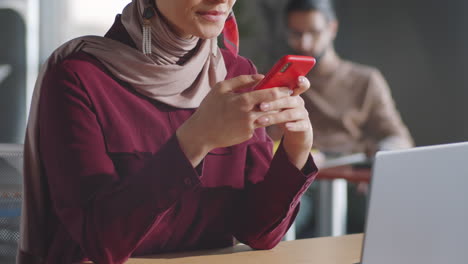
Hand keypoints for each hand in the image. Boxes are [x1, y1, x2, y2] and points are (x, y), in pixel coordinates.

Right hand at [177, 74, 291, 166]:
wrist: (202, 133)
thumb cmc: (209, 108)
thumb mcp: (221, 88)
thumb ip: (242, 80)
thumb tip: (260, 76)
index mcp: (243, 100)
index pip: (270, 94)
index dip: (282, 90)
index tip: (288, 88)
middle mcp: (249, 114)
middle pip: (274, 107)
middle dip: (283, 101)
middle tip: (289, 97)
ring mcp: (249, 126)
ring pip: (269, 117)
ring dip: (275, 112)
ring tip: (278, 106)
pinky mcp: (248, 135)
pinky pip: (258, 125)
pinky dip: (259, 120)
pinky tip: (258, 117)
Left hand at [256, 76, 312, 169]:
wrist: (295, 132)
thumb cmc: (281, 112)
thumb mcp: (276, 103)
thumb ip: (270, 95)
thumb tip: (255, 87)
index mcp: (292, 93)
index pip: (301, 84)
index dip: (302, 81)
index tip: (298, 79)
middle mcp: (299, 102)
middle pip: (289, 99)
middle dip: (274, 102)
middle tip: (261, 106)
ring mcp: (303, 114)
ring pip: (290, 114)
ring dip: (276, 117)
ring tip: (262, 120)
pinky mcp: (304, 126)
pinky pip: (300, 125)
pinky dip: (293, 126)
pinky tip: (286, 127)